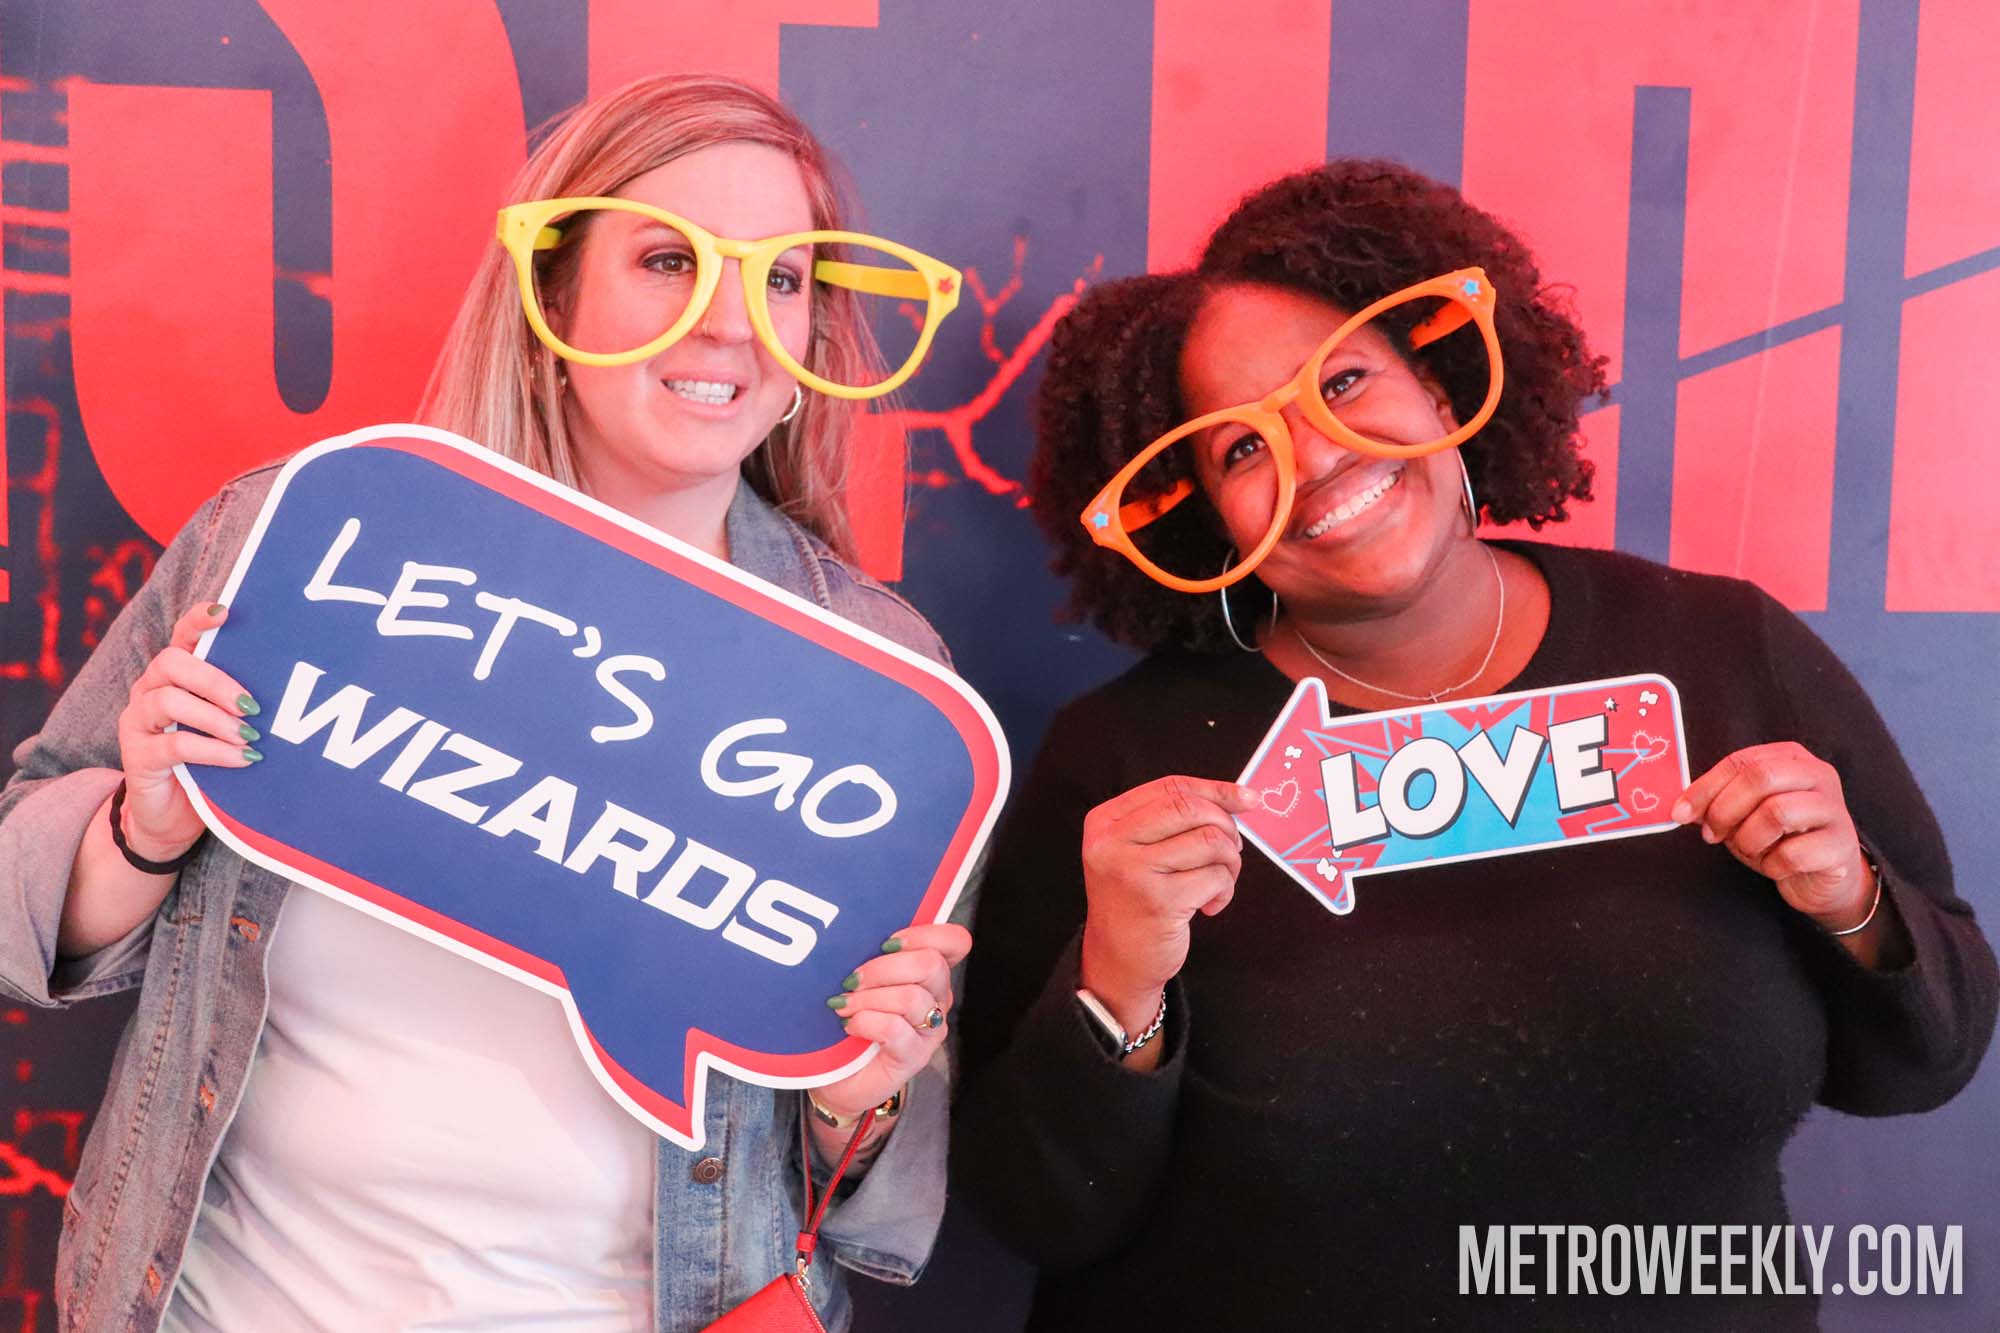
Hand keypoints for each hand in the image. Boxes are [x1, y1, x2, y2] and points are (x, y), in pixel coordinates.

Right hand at [116, 602, 259, 861]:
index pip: (182, 635)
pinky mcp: (137, 754)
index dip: (200, 619)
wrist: (171, 816)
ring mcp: (139, 721)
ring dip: (216, 718)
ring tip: (249, 737)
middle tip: (252, 706)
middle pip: (173, 662)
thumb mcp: (230, 726)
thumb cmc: (210, 761)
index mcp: (175, 675)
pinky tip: (241, 759)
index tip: (226, 612)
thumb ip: (247, 702)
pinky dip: (213, 750)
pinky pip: (174, 744)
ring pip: (169, 700)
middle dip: (217, 680)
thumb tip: (297, 688)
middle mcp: (150, 689)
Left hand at [814, 922, 970, 1118]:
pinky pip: (895, 1029)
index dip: (925, 934)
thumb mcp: (861, 978)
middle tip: (852, 980)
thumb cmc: (849, 1017)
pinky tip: (849, 1025)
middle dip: (883, 968)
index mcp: (930, 972)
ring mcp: (930, 1029)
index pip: (955, 941)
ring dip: (869, 998)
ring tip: (845, 1006)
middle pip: (931, 964)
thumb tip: (854, 930)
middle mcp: (938, 998)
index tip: (887, 943)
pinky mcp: (915, 1056)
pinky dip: (866, 1021)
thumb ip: (870, 954)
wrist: (838, 1076)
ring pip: (911, 997)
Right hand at [1078, 775, 1259, 1032]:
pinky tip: (1208, 907)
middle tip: (1230, 853)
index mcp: (1106, 821)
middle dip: (1226, 828)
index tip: (1248, 799)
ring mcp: (1133, 871)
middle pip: (1191, 808)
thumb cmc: (1137, 901)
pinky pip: (1215, 877)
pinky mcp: (1158, 901)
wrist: (1117, 960)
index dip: (1216, 790)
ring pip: (1210, 841)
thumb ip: (1173, 821)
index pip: (1171, 787)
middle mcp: (1113, 842)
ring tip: (1218, 884)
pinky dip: (1224, 892)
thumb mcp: (1137, 851)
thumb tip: (1239, 798)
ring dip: (1228, 864)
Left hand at [1672, 741, 1872, 927]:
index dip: (1705, 787)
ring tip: (1750, 850)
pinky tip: (1776, 866)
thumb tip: (1681, 808)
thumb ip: (1715, 804)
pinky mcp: (1841, 845)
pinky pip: (1793, 853)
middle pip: (1761, 777)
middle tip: (1713, 834)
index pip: (1740, 761)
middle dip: (1725, 809)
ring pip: (1777, 812)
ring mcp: (1834, 809)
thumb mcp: (1742, 815)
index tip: (1680, 813)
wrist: (1824, 878)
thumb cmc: (1779, 839)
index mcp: (1791, 758)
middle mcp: (1818, 775)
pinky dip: (1773, 865)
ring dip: (1749, 839)